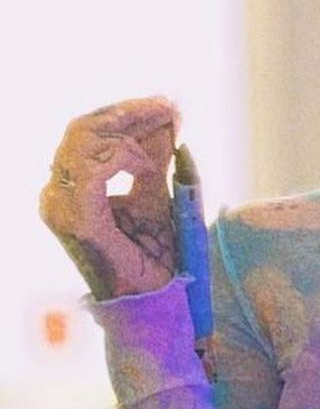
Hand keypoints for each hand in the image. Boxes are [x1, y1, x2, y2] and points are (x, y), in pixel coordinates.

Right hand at [38, 96, 180, 301]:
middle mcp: (59, 195)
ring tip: (166, 136)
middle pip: (83, 128)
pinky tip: (149, 167)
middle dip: (130, 112)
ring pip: (84, 139)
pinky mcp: (79, 220)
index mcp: (72, 189)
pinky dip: (125, 158)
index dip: (126, 113)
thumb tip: (166, 121)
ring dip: (131, 130)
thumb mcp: (157, 196)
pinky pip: (93, 168)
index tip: (168, 106)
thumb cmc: (155, 257)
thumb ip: (155, 160)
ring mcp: (62, 207)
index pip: (87, 133)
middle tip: (171, 107)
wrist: (157, 301)